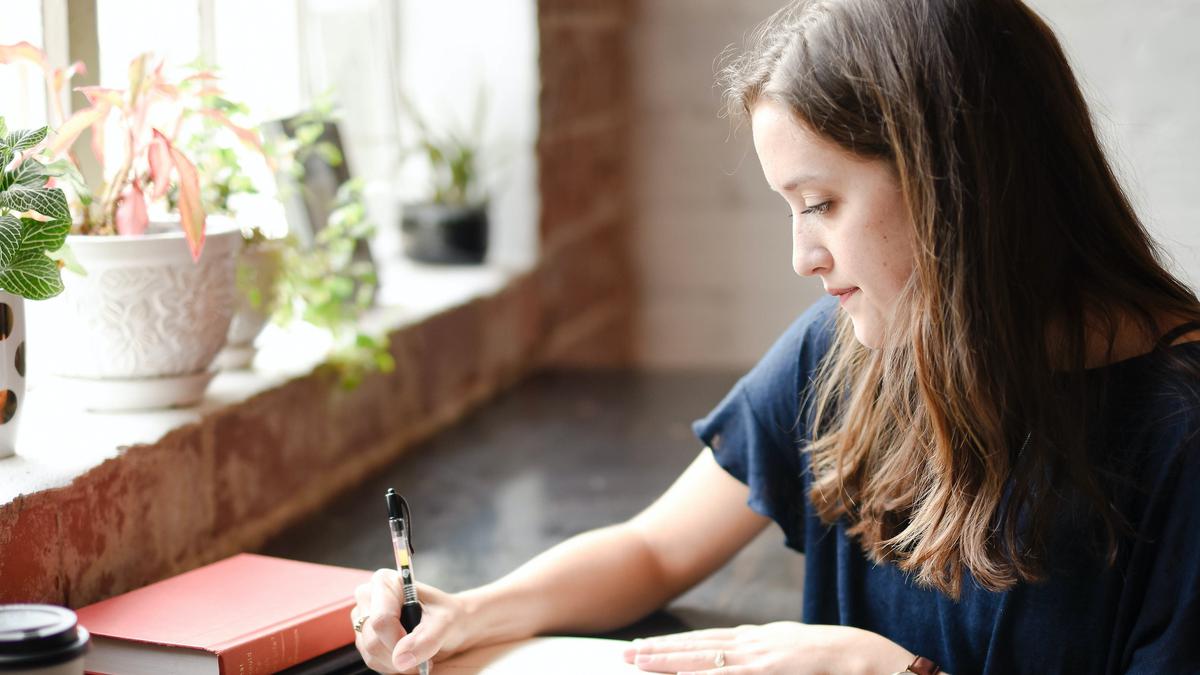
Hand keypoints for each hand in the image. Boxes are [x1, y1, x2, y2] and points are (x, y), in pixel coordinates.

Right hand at [352, 569, 470, 672]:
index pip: (381, 620)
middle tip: (425, 654)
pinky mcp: (363, 637)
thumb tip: (400, 659)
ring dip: (397, 663)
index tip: (420, 647)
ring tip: (418, 653)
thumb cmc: (448, 616)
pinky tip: (407, 655)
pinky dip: (392, 665)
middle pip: (373, 640)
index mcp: (386, 582)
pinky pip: (372, 661)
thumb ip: (426, 639)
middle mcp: (368, 597)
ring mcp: (363, 618)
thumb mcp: (446, 623)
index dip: (398, 640)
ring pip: (371, 654)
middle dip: (400, 655)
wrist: (450, 625)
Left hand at [622, 622, 915, 674]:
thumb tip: (751, 664)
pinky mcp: (770, 672)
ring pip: (703, 657)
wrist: (874, 660)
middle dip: (661, 651)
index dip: (678, 646)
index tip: (649, 648)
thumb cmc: (845, 663)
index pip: (711, 641)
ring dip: (667, 661)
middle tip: (626, 654)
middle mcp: (757, 643)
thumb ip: (775, 658)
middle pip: (698, 645)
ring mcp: (762, 657)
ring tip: (636, 662)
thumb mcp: (801, 656)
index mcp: (764, 640)